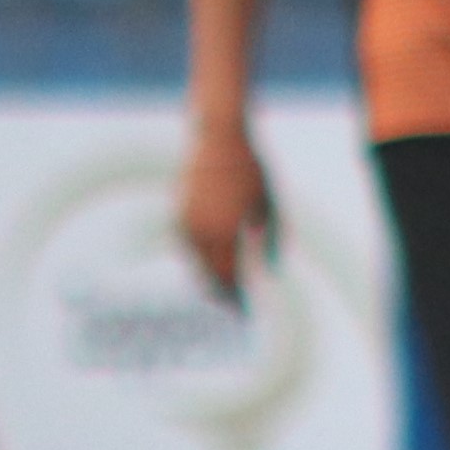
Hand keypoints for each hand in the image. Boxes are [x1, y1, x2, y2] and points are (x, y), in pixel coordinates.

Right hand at [177, 117, 273, 306]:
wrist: (218, 136)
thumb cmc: (250, 168)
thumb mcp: (270, 204)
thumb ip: (270, 240)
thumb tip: (269, 271)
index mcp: (227, 232)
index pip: (230, 278)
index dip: (237, 299)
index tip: (246, 312)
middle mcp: (203, 231)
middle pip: (209, 275)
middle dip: (222, 293)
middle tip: (234, 306)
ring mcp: (187, 221)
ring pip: (195, 262)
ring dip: (208, 277)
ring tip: (222, 288)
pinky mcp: (180, 210)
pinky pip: (188, 245)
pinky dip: (198, 258)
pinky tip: (209, 260)